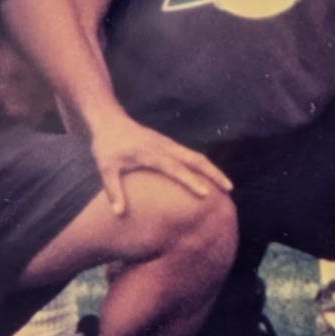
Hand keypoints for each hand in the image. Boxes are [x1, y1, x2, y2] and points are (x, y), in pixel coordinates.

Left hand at [87, 113, 232, 216]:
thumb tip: (119, 214)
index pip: (176, 169)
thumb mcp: (105, 168)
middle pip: (196, 159)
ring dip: (212, 169)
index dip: (192, 181)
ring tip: (226, 185)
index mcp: (151, 153)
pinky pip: (190, 154)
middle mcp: (165, 147)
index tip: (207, 193)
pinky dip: (203, 165)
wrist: (110, 121)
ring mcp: (169, 144)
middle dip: (214, 173)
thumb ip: (113, 191)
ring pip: (196, 156)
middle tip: (229, 189)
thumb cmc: (106, 146)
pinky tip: (209, 176)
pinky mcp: (169, 144)